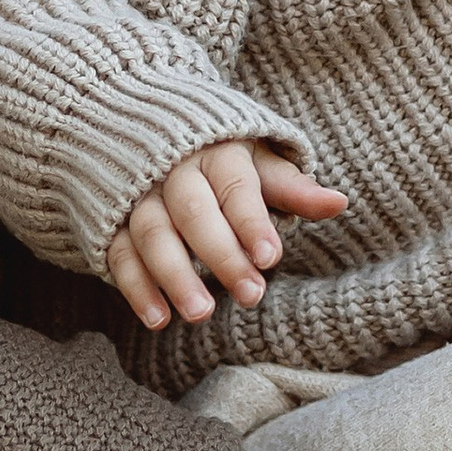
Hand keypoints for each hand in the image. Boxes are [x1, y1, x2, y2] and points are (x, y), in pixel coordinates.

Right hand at [106, 138, 346, 330]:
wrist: (146, 131)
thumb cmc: (220, 157)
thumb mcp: (258, 163)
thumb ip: (293, 188)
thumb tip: (339, 203)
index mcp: (215, 152)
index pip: (235, 187)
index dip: (252, 222)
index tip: (271, 257)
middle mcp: (172, 170)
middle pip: (193, 213)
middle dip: (222, 256)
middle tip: (251, 296)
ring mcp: (138, 195)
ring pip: (153, 234)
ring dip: (175, 276)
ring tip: (201, 315)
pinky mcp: (112, 220)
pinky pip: (120, 253)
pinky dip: (136, 287)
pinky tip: (158, 319)